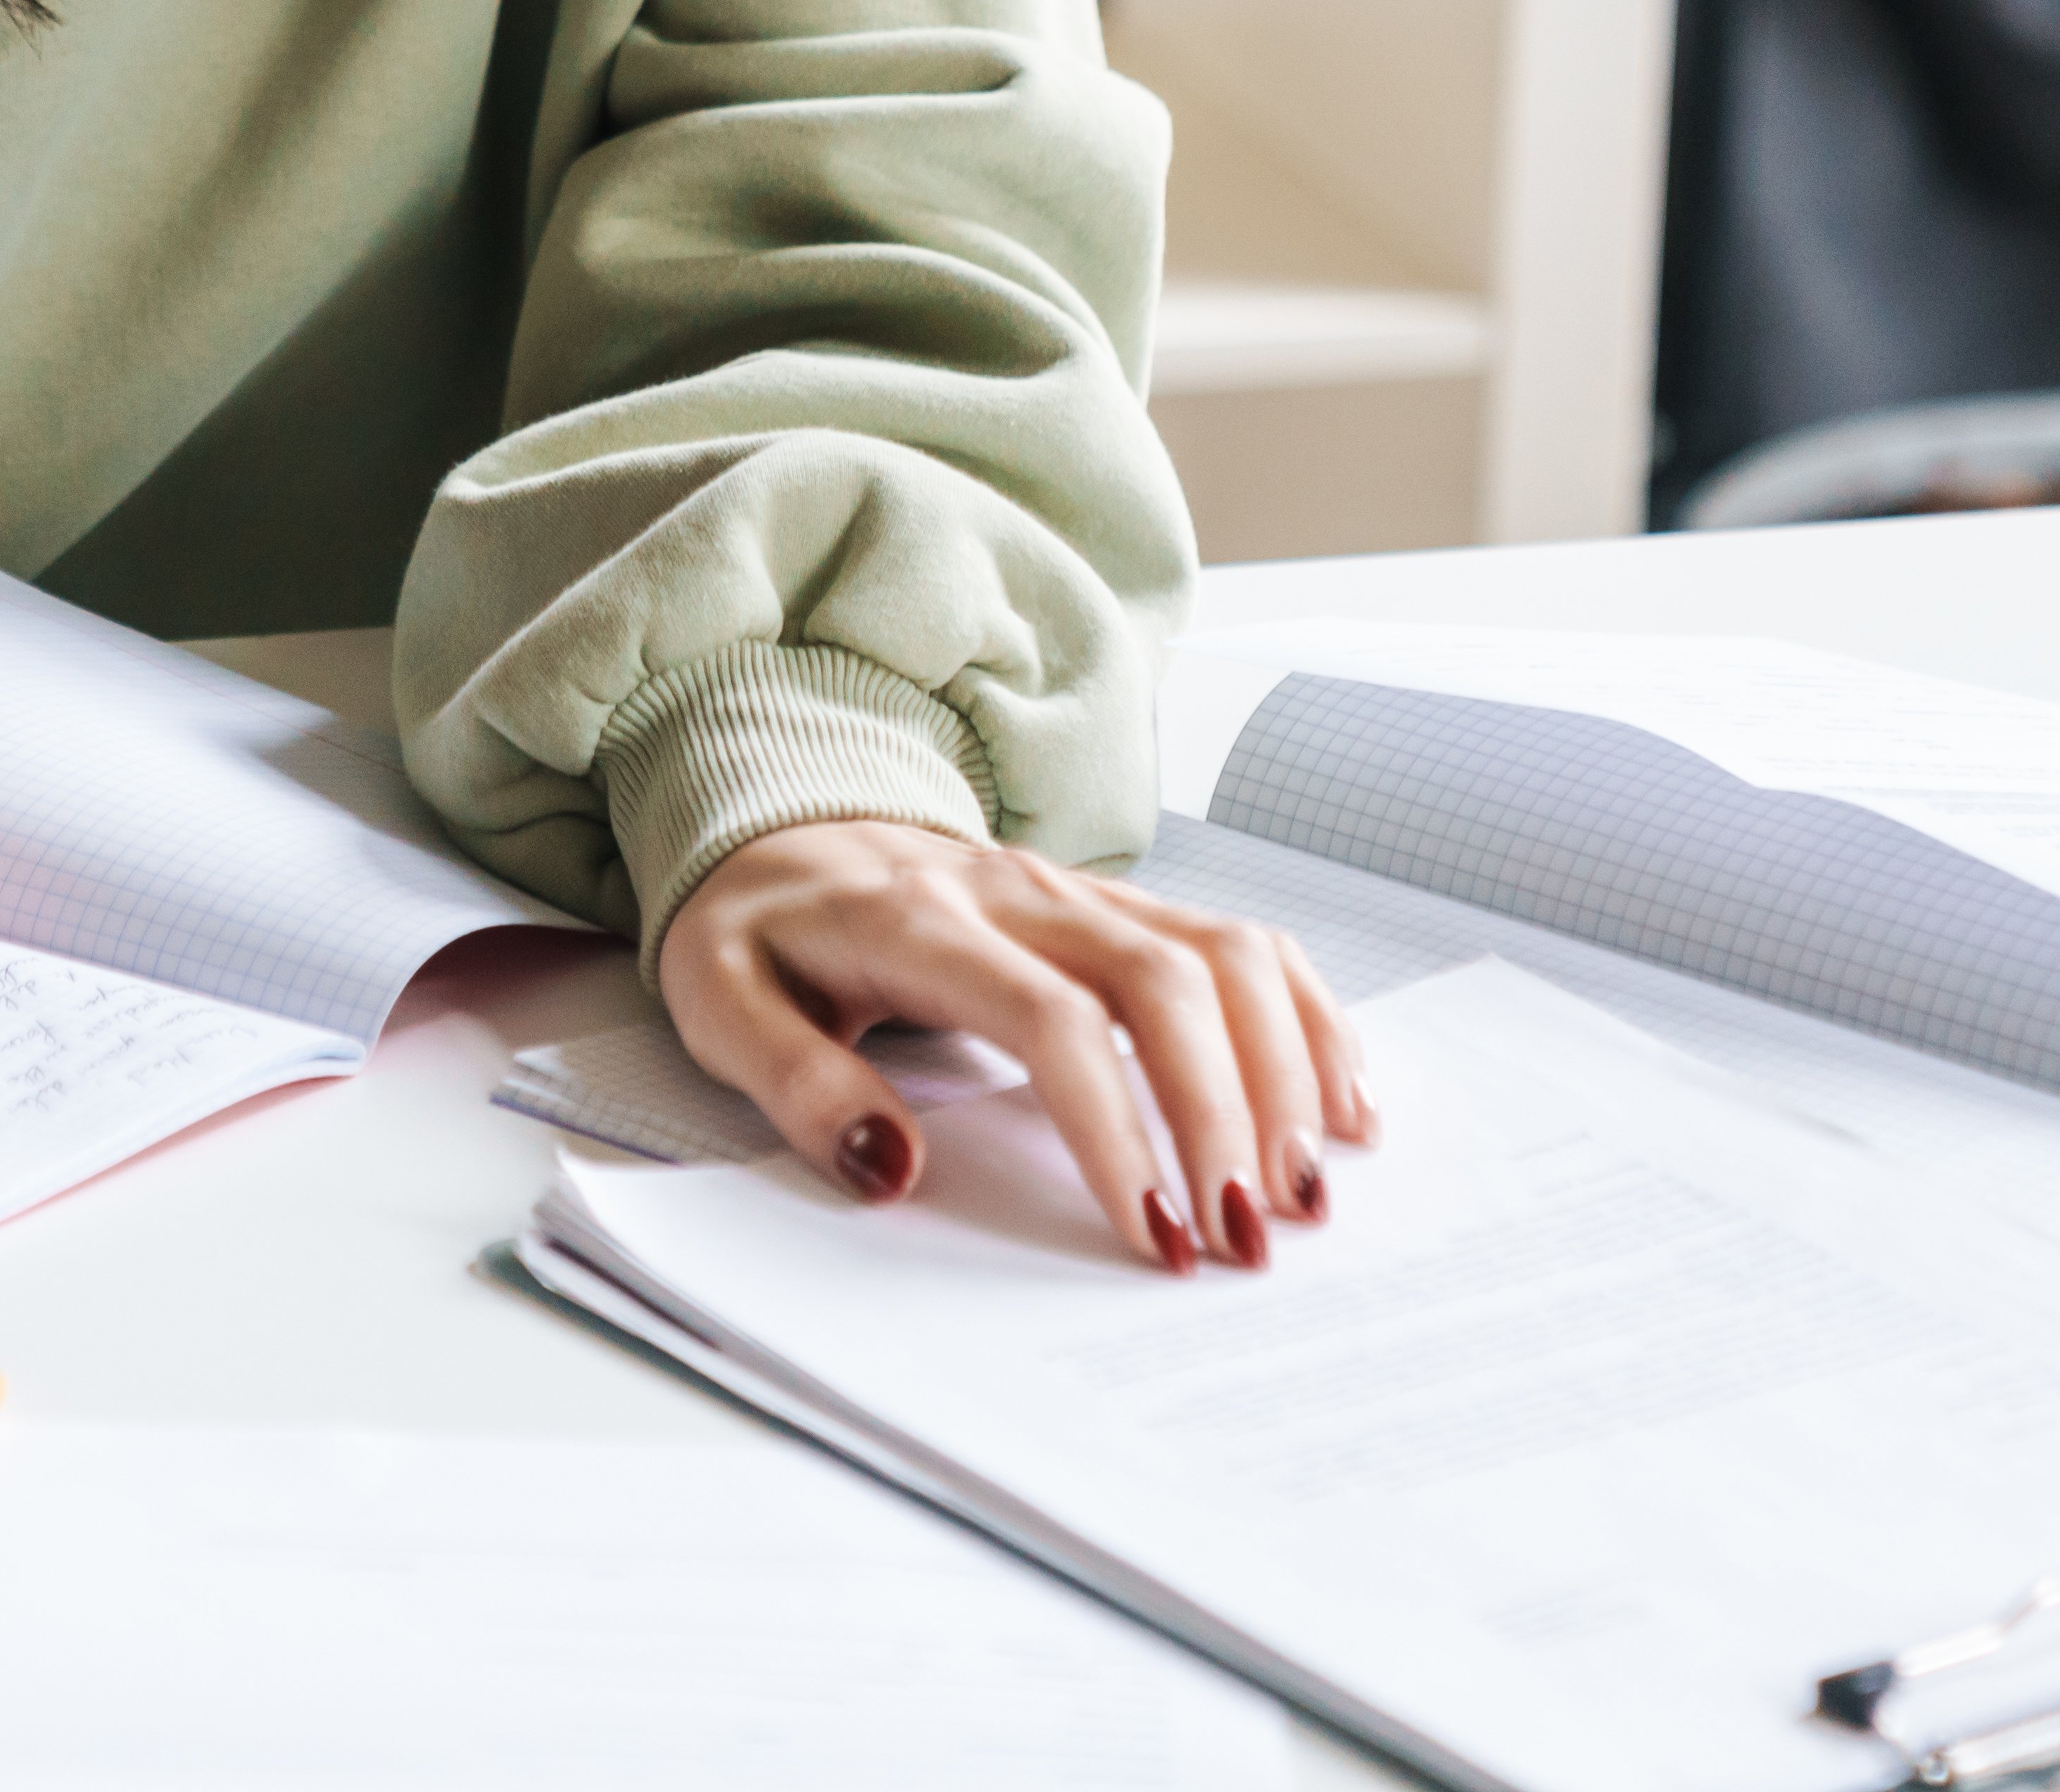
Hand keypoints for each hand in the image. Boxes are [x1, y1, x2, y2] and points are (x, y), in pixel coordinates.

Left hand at [658, 818, 1372, 1273]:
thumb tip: (888, 1165)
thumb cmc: (758, 927)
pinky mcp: (1121, 905)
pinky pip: (1241, 944)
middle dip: (1223, 1113)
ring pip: (1224, 953)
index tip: (1151, 1230)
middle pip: (1165, 982)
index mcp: (921, 920)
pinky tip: (1340, 1107)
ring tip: (1307, 1189)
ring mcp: (1083, 891)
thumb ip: (795, 1081)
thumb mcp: (719, 1003)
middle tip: (1248, 1235)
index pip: (1049, 1017)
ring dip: (1284, 1069)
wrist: (777, 823)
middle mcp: (1023, 892)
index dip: (1111, 1125)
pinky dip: (1306, 1019)